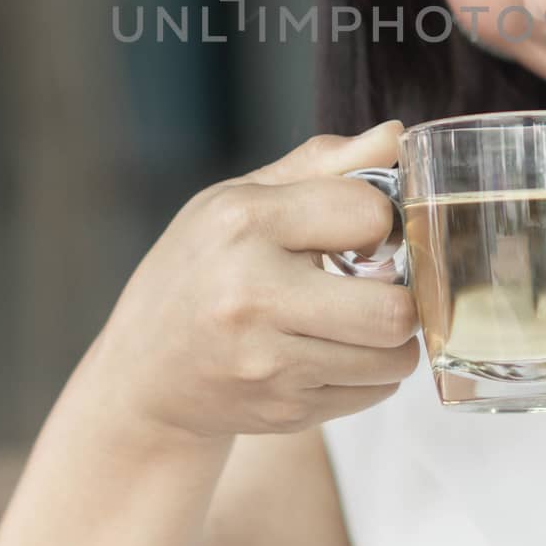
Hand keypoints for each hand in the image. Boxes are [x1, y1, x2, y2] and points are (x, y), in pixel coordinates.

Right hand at [89, 121, 420, 442]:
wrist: (143, 373)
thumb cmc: (200, 269)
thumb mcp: (241, 200)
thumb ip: (322, 164)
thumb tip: (396, 135)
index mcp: (243, 222)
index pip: (368, 212)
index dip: (379, 220)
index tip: (360, 231)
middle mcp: (251, 294)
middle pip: (394, 308)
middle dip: (401, 294)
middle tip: (376, 284)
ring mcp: (267, 362)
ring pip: (393, 356)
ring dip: (391, 338)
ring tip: (358, 320)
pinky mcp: (283, 410)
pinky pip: (374, 392)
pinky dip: (370, 373)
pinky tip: (334, 352)